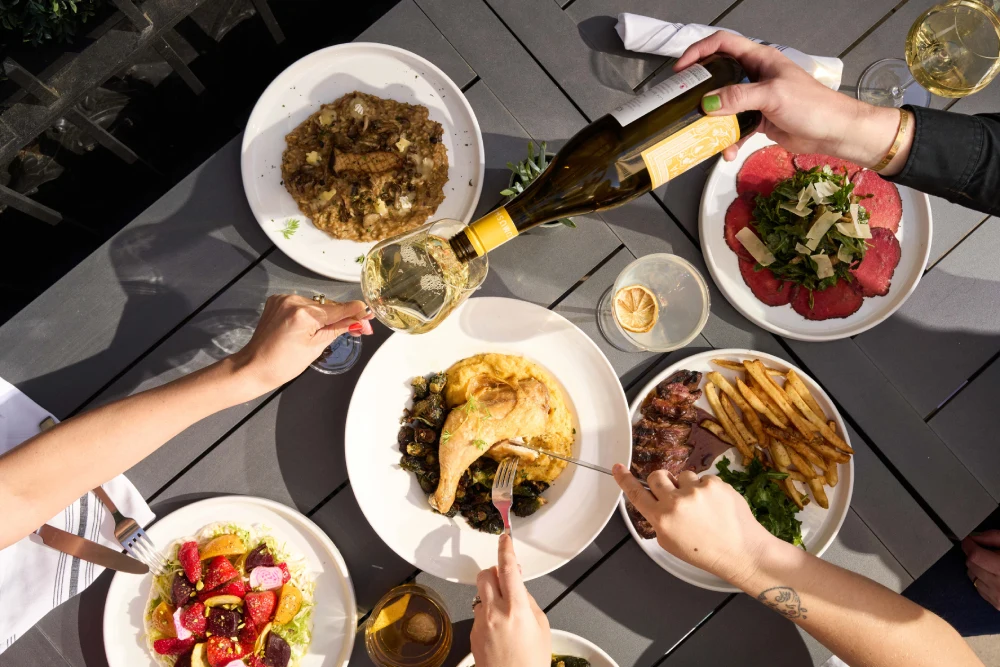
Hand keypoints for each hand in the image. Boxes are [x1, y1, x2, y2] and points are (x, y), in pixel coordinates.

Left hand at [231, 294, 372, 391]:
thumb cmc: (283, 364)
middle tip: (358, 328)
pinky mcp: (277, 301)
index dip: (356, 313)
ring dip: (326, 315)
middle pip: (328, 306)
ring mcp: (284, 299)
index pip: (338, 309)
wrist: (254, 366)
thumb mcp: (316, 348)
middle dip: (342, 316)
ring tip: (327, 332)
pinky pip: (303, 304)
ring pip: (316, 305)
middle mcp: (293, 301)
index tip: (369, 313)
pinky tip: (310, 326)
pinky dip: (311, 313)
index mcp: (304, 314)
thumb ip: (338, 329)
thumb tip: (358, 322)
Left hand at [470, 534, 550, 666]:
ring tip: (507, 616)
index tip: (505, 539)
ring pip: (481, 595)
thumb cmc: (531, 663)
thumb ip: (528, 601)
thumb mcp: (542, 627)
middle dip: (494, 572)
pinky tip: (500, 632)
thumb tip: (518, 587)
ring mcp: (480, 623)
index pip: (507, 568)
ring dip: (492, 596)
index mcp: (516, 609)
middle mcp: (494, 613)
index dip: (506, 549)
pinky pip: (478, 614)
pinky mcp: (472, 634)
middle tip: (506, 579)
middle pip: (485, 575)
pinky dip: (488, 615)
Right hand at [613, 464, 773, 586]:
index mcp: (662, 520)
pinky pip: (704, 478)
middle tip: (674, 494)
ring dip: (688, 486)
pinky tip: (715, 505)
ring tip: (702, 507)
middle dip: (663, 482)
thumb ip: (658, 520)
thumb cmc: (707, 552)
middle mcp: (676, 503)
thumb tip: (655, 501)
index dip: (625, 480)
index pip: (636, 494)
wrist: (742, 551)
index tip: (618, 468)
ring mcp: (696, 491)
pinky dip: (708, 489)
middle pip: (657, 476)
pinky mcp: (714, 483)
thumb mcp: (670, 543)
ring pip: (682, 475)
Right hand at [675, 32, 905, 171]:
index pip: (723, 44)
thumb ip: (738, 98)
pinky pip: (735, 128)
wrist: (834, 132)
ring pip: (724, 105)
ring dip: (713, 121)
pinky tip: (728, 151)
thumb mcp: (772, 96)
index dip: (699, 52)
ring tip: (703, 133)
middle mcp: (755, 75)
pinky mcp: (758, 120)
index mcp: (759, 59)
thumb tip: (706, 104)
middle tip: (683, 103)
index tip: (681, 69)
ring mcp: (755, 98)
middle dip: (700, 90)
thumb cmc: (812, 105)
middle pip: (718, 76)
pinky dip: (729, 140)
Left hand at [963, 531, 999, 609]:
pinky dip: (982, 580)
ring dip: (977, 568)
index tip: (969, 540)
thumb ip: (994, 538)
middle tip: (986, 550)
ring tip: (993, 564)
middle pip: (971, 565)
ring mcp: (999, 598)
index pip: (976, 556)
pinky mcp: (998, 605)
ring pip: (972, 576)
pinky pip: (979, 588)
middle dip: (974, 555)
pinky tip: (995, 576)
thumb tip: (975, 537)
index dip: (969, 545)